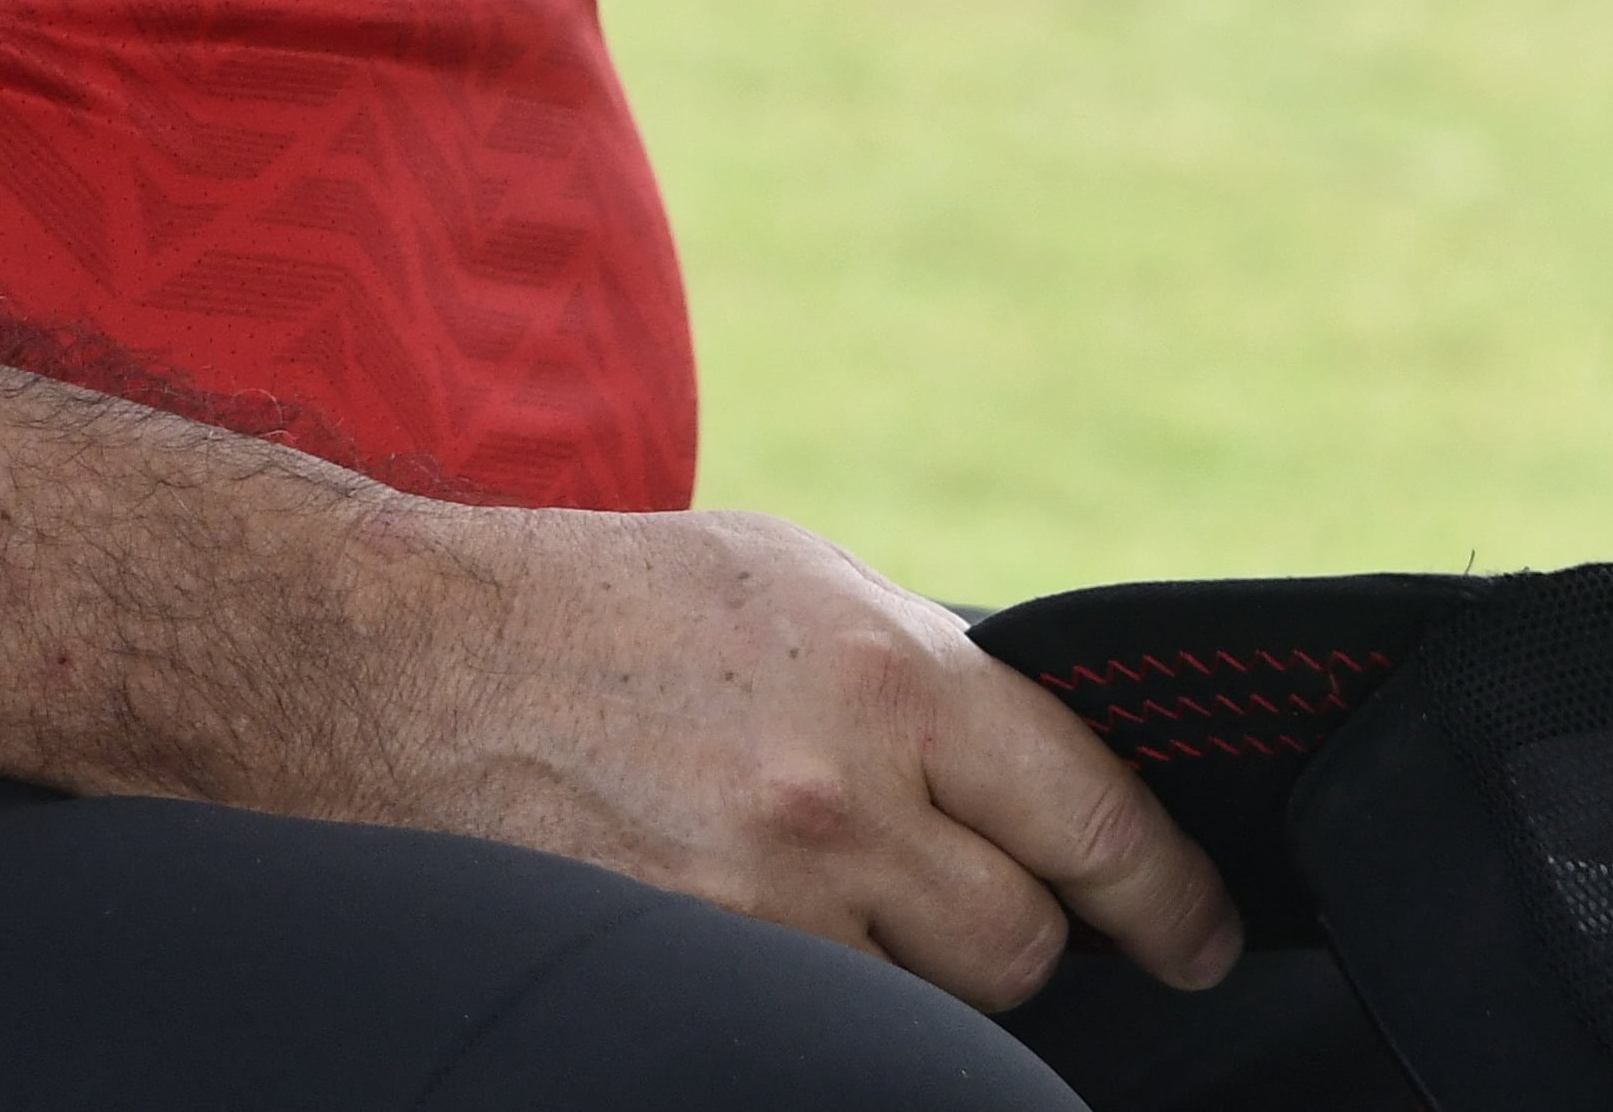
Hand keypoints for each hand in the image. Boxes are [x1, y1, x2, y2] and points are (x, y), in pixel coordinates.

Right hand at [383, 501, 1241, 1014]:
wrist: (411, 669)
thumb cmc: (611, 607)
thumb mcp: (790, 580)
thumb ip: (921, 667)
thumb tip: (1035, 765)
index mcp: (885, 671)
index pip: (1091, 813)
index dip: (1168, 893)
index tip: (1201, 933)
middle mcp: (842, 798)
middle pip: (1022, 940)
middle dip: (1010, 926)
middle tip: (959, 892)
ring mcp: (765, 913)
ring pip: (927, 1008)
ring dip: (905, 969)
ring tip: (824, 898)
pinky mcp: (697, 985)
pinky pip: (823, 1032)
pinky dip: (819, 1003)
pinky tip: (767, 945)